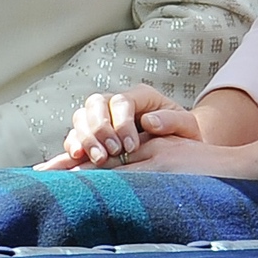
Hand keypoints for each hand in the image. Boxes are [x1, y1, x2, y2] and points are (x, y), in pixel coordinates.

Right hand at [36, 85, 200, 169]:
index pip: (123, 101)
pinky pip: (74, 137)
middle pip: (96, 104)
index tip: (131, 147)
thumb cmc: (182, 135)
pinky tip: (75, 161)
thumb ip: (172, 120)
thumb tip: (148, 121)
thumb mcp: (186, 126)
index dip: (122, 123)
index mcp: (141, 96)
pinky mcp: (92, 138)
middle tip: (111, 154)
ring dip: (85, 138)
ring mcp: (102, 119)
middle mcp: (117, 103)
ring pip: (81, 118)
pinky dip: (71, 147)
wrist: (177, 148)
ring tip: (98, 160)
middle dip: (100, 129)